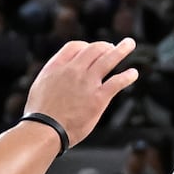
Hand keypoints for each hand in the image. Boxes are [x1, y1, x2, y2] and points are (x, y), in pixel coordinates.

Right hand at [23, 40, 138, 148]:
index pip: (75, 46)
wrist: (45, 129)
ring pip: (108, 59)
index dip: (85, 46)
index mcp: (57, 67)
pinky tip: (133, 74)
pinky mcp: (98, 98)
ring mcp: (87, 83)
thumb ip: (53, 76)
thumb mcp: (40, 86)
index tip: (91, 49)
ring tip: (129, 44)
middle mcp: (73, 70)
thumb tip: (60, 75)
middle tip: (112, 47)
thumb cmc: (40, 114)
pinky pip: (117, 82)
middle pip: (94, 49)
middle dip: (105, 46)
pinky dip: (127, 76)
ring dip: (121, 50)